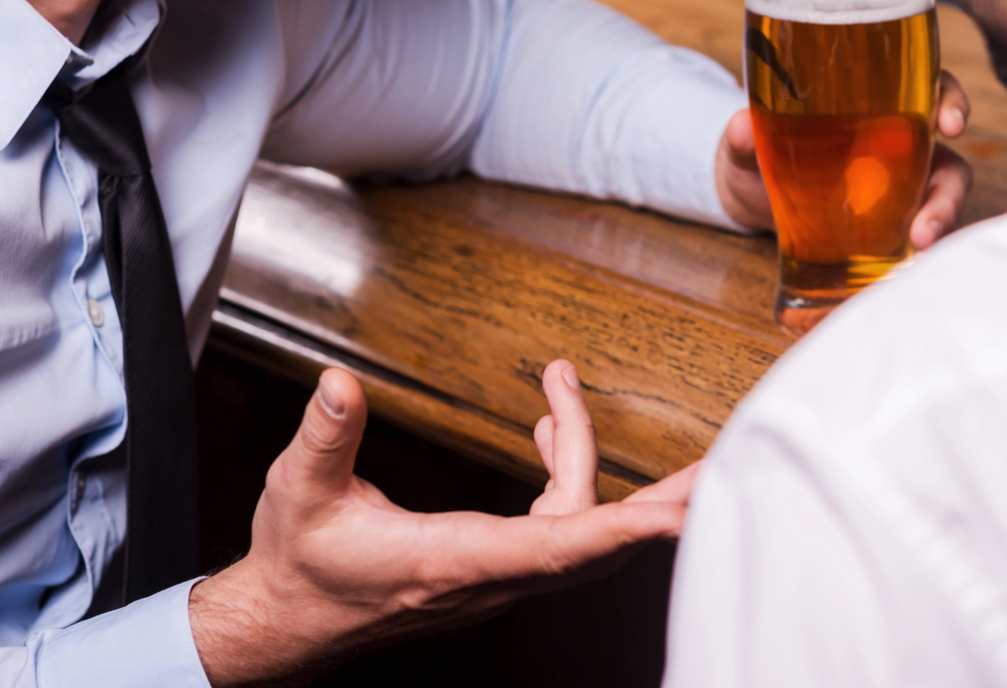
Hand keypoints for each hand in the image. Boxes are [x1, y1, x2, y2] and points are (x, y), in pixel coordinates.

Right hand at [190, 359, 695, 686]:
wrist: (289, 621)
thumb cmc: (300, 564)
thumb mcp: (300, 492)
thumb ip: (325, 436)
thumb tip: (341, 385)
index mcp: (454, 562)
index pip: (555, 547)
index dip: (619, 529)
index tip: (674, 514)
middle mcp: (491, 574)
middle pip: (597, 540)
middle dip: (660, 502)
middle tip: (717, 464)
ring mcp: (498, 574)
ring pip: (580, 526)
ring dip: (597, 462)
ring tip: (575, 387)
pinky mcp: (494, 564)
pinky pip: (558, 522)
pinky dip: (565, 469)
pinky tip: (545, 424)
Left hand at [715, 70, 974, 249]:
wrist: (753, 195)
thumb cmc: (761, 155)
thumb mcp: (749, 145)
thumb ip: (744, 138)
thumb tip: (741, 126)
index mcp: (880, 104)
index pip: (930, 86)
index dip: (950, 99)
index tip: (951, 124)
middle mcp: (901, 142)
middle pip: (946, 158)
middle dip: (950, 189)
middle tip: (928, 220)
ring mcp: (901, 185)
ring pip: (940, 198)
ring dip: (939, 222)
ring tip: (919, 246)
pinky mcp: (891, 224)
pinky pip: (917, 232)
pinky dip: (918, 248)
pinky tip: (906, 266)